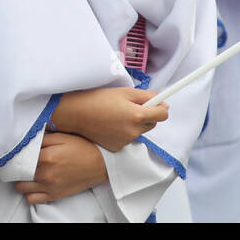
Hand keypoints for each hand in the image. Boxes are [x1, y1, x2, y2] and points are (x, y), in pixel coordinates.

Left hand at [15, 132, 107, 204]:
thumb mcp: (63, 136)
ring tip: (28, 172)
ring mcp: (49, 187)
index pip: (20, 157)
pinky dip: (30, 193)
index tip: (18, 151)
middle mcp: (45, 174)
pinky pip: (31, 199)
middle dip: (18, 166)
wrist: (100, 165)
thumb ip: (43, 138)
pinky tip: (35, 184)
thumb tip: (26, 139)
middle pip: (18, 172)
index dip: (17, 153)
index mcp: (47, 157)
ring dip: (22, 179)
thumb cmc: (82, 148)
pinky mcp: (54, 195)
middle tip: (22, 161)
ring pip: (21, 187)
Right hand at [51, 87, 168, 151]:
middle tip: (131, 106)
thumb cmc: (99, 99)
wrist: (76, 114)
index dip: (160, 107)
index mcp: (137, 115)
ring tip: (117, 115)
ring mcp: (125, 141)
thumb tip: (163, 104)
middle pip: (152, 124)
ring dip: (135, 124)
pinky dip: (124, 132)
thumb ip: (147, 96)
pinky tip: (111, 124)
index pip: (163, 114)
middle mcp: (133, 131)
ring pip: (139, 131)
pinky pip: (128, 138)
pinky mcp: (117, 148)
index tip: (156, 103)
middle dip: (147, 115)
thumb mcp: (125, 92)